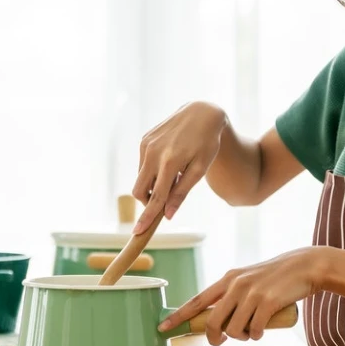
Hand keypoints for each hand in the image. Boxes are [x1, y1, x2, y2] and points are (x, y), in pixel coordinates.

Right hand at [132, 102, 226, 232]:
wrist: (201, 113)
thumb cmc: (206, 143)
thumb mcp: (200, 169)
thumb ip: (182, 191)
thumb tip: (168, 214)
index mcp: (170, 162)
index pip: (155, 197)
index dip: (147, 216)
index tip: (138, 232)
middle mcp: (153, 153)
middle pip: (139, 190)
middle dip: (148, 200)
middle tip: (167, 198)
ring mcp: (146, 145)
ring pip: (140, 178)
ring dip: (152, 184)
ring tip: (174, 173)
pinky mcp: (144, 139)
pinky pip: (142, 165)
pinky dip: (152, 171)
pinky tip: (169, 161)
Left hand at [158, 247, 322, 344]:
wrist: (306, 266)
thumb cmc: (276, 277)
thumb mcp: (249, 280)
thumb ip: (233, 295)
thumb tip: (219, 322)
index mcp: (228, 279)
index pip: (197, 300)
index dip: (179, 315)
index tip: (164, 327)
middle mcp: (236, 285)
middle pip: (213, 322)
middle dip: (214, 338)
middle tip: (222, 341)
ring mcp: (252, 293)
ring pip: (234, 329)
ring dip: (242, 337)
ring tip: (252, 330)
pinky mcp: (268, 303)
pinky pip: (254, 331)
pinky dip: (257, 335)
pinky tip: (262, 330)